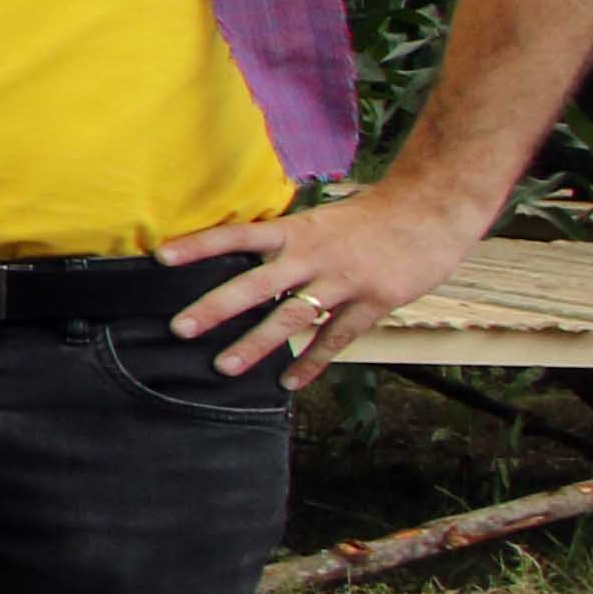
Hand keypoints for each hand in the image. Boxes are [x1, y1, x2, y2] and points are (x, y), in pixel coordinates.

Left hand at [162, 182, 481, 389]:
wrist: (430, 211)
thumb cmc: (368, 218)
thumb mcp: (320, 221)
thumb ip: (285, 244)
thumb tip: (242, 262)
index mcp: (296, 231)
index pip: (239, 236)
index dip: (201, 245)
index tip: (162, 257)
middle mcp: (312, 256)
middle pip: (255, 284)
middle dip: (217, 308)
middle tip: (181, 328)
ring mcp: (342, 280)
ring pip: (291, 317)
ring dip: (256, 344)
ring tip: (223, 367)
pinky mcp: (372, 302)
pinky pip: (336, 337)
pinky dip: (312, 361)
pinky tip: (289, 381)